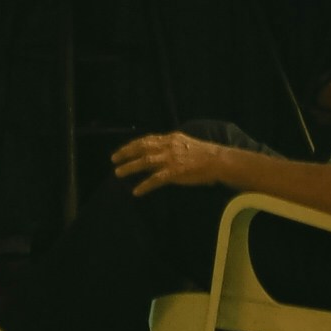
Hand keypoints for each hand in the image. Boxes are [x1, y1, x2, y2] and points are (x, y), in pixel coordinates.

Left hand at [112, 131, 232, 195]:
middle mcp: (168, 146)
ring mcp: (170, 159)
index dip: (132, 145)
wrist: (216, 161)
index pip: (146, 139)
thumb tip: (156, 151)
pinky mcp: (174, 172)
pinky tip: (136, 191)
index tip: (122, 150)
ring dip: (130, 167)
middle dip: (126, 153)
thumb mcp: (183, 143)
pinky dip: (144, 185)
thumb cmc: (202, 154)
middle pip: (142, 148)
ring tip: (118, 173)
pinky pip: (155, 180)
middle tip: (114, 159)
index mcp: (170, 138)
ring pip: (145, 162)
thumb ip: (169, 146)